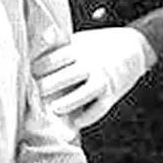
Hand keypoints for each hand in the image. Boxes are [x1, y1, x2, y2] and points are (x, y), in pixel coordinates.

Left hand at [31, 27, 153, 128]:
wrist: (133, 47)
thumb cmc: (98, 45)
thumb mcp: (79, 40)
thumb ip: (60, 47)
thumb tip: (37, 45)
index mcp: (79, 49)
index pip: (57, 58)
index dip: (41, 66)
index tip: (29, 74)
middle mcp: (91, 64)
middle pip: (68, 75)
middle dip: (50, 85)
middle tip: (35, 93)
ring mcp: (103, 79)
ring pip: (84, 93)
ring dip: (68, 102)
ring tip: (54, 109)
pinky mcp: (113, 94)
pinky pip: (100, 108)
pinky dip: (88, 117)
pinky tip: (76, 122)